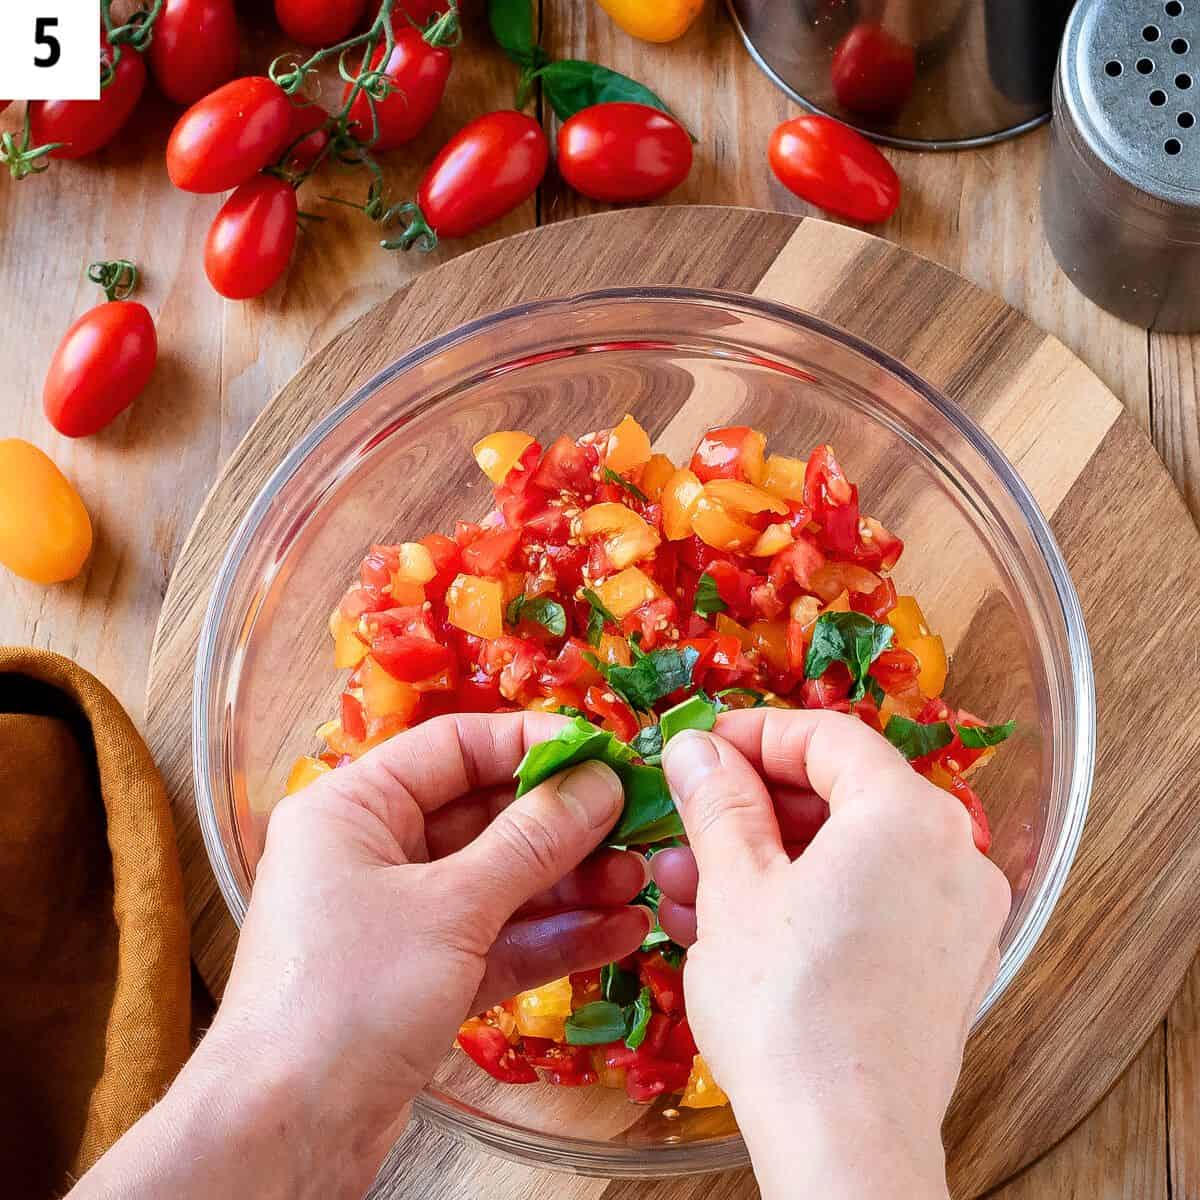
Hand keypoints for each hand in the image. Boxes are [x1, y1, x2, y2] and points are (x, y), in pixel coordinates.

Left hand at [191, 712, 648, 1192]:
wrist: (286, 1135)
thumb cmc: (348, 996)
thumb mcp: (450, 907)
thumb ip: (530, 841)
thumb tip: (598, 784)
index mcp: (354, 808)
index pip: (454, 747)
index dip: (531, 744)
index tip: (602, 752)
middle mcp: (373, 853)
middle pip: (484, 816)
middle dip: (563, 823)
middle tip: (634, 821)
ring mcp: (400, 919)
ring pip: (499, 882)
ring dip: (569, 882)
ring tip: (638, 880)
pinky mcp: (423, 978)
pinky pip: (497, 940)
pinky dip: (551, 936)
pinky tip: (615, 932)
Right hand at [655, 709, 1010, 1199]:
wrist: (846, 1146)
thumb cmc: (788, 1009)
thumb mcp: (734, 885)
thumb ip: (718, 800)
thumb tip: (696, 747)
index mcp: (909, 815)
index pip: (827, 736)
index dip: (753, 734)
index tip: (697, 749)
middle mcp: (952, 855)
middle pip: (840, 795)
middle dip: (750, 808)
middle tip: (685, 821)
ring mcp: (956, 917)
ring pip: (847, 856)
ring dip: (764, 860)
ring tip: (685, 885)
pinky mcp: (944, 970)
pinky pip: (868, 904)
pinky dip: (804, 901)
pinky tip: (733, 926)